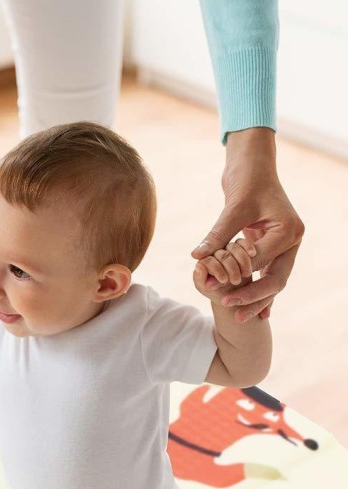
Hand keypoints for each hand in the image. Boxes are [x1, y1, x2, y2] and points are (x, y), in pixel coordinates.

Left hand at [191, 129, 303, 321]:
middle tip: (233, 314)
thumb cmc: (246, 183)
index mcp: (288, 231)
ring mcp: (286, 246)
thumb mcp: (232, 208)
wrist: (254, 170)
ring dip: (257, 300)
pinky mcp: (274, 248)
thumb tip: (197, 256)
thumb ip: (218, 234)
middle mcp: (292, 241)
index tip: (219, 292)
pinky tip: (254, 312)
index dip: (239, 278)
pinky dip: (260, 291)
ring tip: (240, 318)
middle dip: (255, 298)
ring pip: (274, 280)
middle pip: (276, 279)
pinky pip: (268, 274)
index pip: (261, 262)